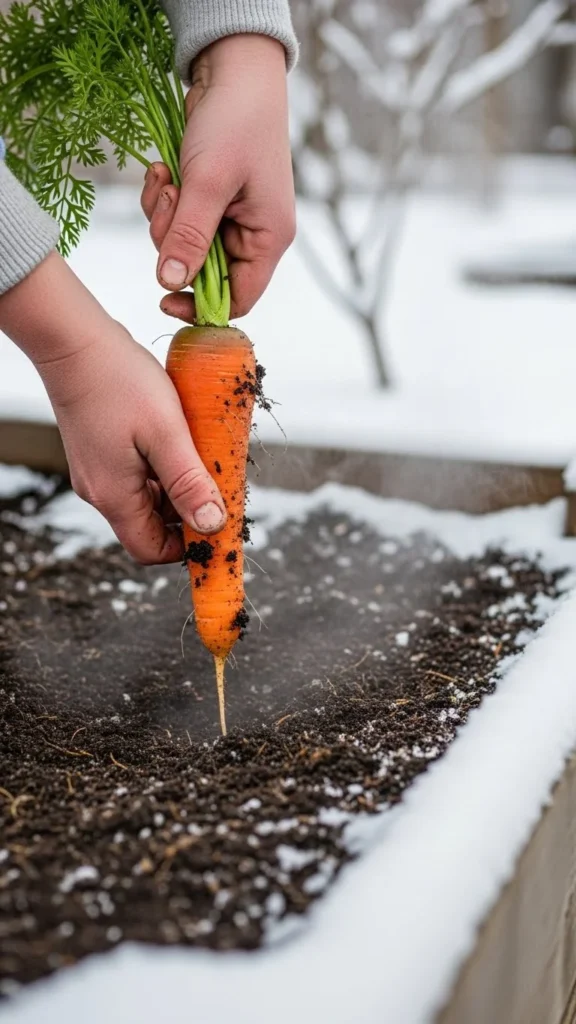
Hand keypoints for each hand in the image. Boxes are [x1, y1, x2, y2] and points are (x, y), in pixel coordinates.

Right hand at [0, 253, 225, 563]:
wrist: (74, 340)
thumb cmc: (118, 380)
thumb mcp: (166, 434)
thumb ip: (189, 483)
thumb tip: (212, 526)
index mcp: (115, 496)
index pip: (151, 550)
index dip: (186, 547)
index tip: (219, 527)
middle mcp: (101, 491)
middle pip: (151, 525)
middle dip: (188, 511)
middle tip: (218, 483)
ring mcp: (98, 471)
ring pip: (147, 498)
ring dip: (178, 485)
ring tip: (202, 454)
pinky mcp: (100, 451)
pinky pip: (138, 474)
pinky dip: (163, 466)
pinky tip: (180, 439)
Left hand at [141, 34, 294, 320]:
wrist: (233, 69)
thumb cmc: (235, 122)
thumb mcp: (208, 183)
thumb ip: (189, 237)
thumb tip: (170, 284)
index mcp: (268, 239)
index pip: (238, 298)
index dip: (202, 305)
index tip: (165, 298)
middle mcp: (252, 233)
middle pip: (203, 270)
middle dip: (175, 242)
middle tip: (168, 204)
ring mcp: (230, 216)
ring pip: (183, 244)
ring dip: (164, 217)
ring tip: (166, 179)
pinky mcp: (209, 198)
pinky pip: (177, 218)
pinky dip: (164, 199)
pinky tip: (163, 171)